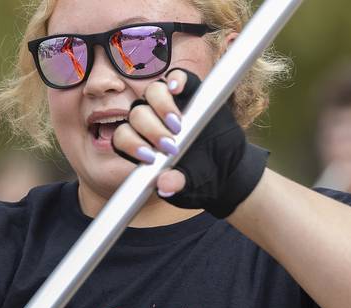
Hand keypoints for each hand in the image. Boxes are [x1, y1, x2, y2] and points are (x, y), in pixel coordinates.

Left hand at [112, 68, 268, 217]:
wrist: (227, 166)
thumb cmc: (199, 176)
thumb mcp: (189, 184)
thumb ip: (176, 184)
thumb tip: (165, 186)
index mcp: (141, 143)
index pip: (123, 137)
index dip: (131, 144)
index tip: (150, 156)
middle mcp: (149, 121)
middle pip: (137, 114)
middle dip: (151, 130)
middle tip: (171, 145)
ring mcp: (169, 104)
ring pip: (152, 93)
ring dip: (162, 106)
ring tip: (178, 124)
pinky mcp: (190, 91)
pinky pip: (177, 77)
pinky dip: (176, 80)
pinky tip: (178, 88)